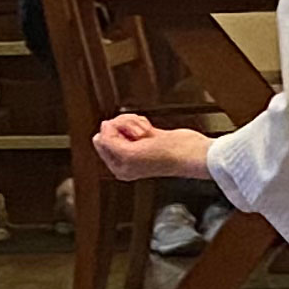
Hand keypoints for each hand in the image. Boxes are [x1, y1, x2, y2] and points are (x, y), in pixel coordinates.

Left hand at [91, 114, 211, 184]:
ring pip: (123, 123)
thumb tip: (103, 129)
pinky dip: (141, 122)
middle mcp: (126, 157)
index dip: (112, 134)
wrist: (187, 151)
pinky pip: (135, 121)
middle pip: (111, 130)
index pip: (101, 142)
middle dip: (124, 127)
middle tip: (138, 135)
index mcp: (119, 166)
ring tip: (146, 133)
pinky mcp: (147, 136)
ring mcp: (137, 146)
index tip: (124, 136)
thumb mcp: (128, 154)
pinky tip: (150, 130)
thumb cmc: (164, 158)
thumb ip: (109, 142)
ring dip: (134, 124)